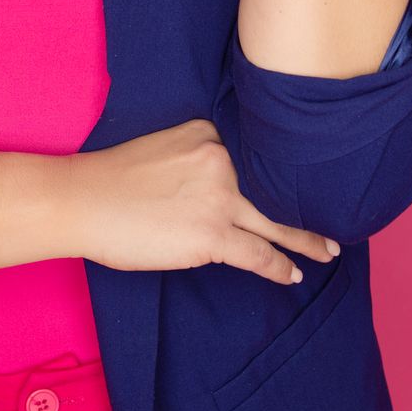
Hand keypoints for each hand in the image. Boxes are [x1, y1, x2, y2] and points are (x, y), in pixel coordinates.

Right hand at [65, 120, 340, 282]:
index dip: (277, 176)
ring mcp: (219, 198)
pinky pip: (258, 254)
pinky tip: (292, 276)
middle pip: (272, 187)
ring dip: (305, 240)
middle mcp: (221, 160)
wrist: (79, 200)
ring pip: (275, 222)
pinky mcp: (211, 235)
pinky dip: (279, 267)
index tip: (298, 185)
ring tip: (327, 250)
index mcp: (206, 134)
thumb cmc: (107, 180)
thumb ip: (192, 161)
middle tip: (332, 219)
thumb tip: (213, 193)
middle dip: (303, 205)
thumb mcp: (158, 148)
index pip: (252, 157)